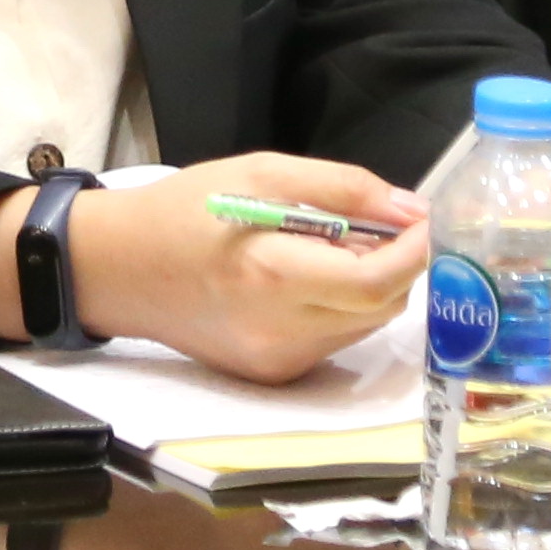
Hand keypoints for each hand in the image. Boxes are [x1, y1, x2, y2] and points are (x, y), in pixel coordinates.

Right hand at [0, 153, 421, 377]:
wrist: (119, 271)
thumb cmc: (186, 210)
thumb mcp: (260, 172)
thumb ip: (342, 189)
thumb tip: (412, 210)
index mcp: (275, 277)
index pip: (378, 280)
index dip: (417, 252)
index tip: (431, 221)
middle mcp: (282, 333)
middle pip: (381, 308)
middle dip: (397, 265)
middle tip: (380, 225)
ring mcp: (278, 364)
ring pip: (363, 327)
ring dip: (369, 287)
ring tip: (332, 248)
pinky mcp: (273, 377)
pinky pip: (334, 342)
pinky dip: (339, 308)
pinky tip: (305, 280)